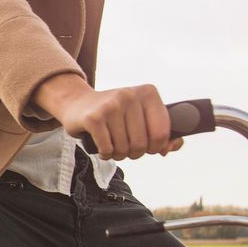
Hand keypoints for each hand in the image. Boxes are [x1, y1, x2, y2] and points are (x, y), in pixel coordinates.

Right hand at [34, 74, 183, 159]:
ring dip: (118, 154)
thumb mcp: (140, 116)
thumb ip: (162, 133)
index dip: (155, 147)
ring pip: (124, 149)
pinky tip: (102, 145)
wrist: (77, 103)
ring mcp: (111, 105)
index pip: (162, 133)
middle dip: (134, 152)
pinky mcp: (94, 117)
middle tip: (126, 146)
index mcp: (148, 93)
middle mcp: (130, 95)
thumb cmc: (115, 114)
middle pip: (142, 144)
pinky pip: (107, 149)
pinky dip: (105, 153)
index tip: (147, 145)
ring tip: (113, 144)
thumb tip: (170, 148)